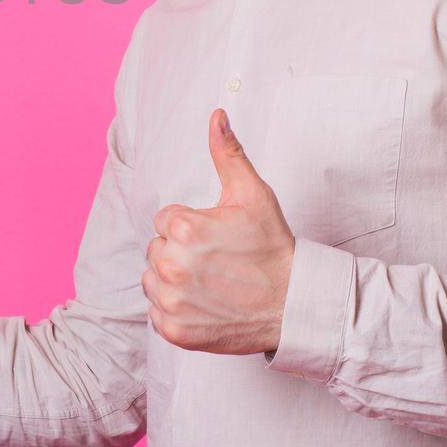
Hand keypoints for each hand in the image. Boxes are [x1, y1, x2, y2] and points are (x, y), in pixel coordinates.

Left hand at [143, 110, 295, 354]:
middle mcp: (171, 265)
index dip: (192, 226)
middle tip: (218, 262)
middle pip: (156, 249)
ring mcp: (171, 301)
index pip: (165, 220)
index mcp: (183, 228)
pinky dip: (176, 311)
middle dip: (181, 252)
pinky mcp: (175, 330)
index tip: (219, 238)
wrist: (293, 304)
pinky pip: (157, 313)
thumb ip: (227, 153)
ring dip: (174, 281)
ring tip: (212, 283)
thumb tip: (216, 116)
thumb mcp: (252, 194)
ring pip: (152, 280)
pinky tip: (205, 305)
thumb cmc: (272, 248)